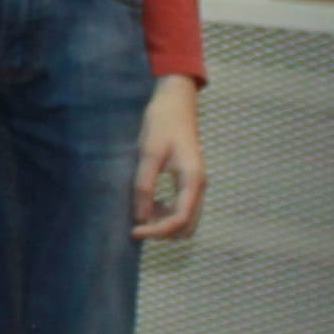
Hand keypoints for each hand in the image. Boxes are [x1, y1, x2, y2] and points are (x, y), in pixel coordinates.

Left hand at [131, 75, 206, 241]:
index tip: (134, 231)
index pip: (179, 219)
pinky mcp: (190, 181)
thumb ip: (144, 186)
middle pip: (187, 226)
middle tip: (137, 225)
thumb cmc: (162, 123)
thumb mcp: (149, 153)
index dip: (157, 231)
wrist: (176, 102)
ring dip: (165, 223)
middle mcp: (199, 186)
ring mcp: (196, 184)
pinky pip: (182, 207)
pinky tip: (149, 203)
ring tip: (141, 212)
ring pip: (186, 219)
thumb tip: (140, 217)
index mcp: (192, 180)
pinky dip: (167, 213)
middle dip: (163, 231)